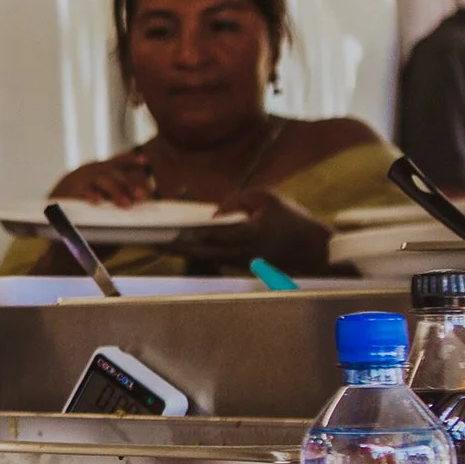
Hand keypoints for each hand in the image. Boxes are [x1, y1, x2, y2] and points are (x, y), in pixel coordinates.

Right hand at [49, 149, 154, 208]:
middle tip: (140, 197)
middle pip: (112, 173)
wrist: (56, 208)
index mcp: (99, 170)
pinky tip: (98, 201)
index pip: (116, 162)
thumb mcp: (105, 193)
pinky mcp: (67, 190)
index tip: (145, 161)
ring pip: (101, 179)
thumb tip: (149, 192)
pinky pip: (81, 189)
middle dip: (128, 184)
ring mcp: (78, 179)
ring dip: (115, 191)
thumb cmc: (86, 203)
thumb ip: (123, 192)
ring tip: (125, 204)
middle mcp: (90, 171)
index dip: (130, 160)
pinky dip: (90, 194)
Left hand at [174, 189, 333, 273]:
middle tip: (149, 243)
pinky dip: (197, 252)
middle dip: (173, 248)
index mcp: (247, 235)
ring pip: (204, 258)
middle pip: (198, 253)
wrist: (315, 249)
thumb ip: (237, 201)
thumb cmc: (293, 220)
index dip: (182, 237)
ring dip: (181, 251)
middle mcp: (240, 253)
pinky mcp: (243, 265)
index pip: (207, 237)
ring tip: (158, 243)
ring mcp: (240, 262)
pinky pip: (214, 258)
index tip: (160, 234)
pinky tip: (182, 244)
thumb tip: (213, 213)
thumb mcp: (268, 198)